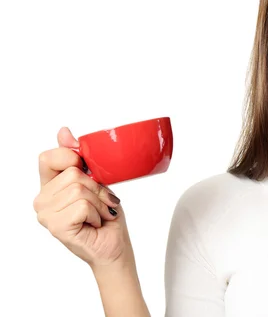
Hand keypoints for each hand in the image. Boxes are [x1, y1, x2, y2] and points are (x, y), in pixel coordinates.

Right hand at [34, 127, 132, 269]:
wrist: (114, 246)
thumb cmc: (107, 215)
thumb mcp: (97, 180)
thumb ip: (78, 157)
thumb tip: (63, 131)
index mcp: (50, 185)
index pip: (47, 157)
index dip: (70, 156)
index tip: (86, 167)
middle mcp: (42, 199)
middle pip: (73, 173)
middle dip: (97, 187)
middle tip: (102, 203)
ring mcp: (45, 214)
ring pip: (80, 188)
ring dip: (100, 202)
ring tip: (100, 214)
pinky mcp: (55, 226)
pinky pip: (83, 204)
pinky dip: (98, 212)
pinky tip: (95, 223)